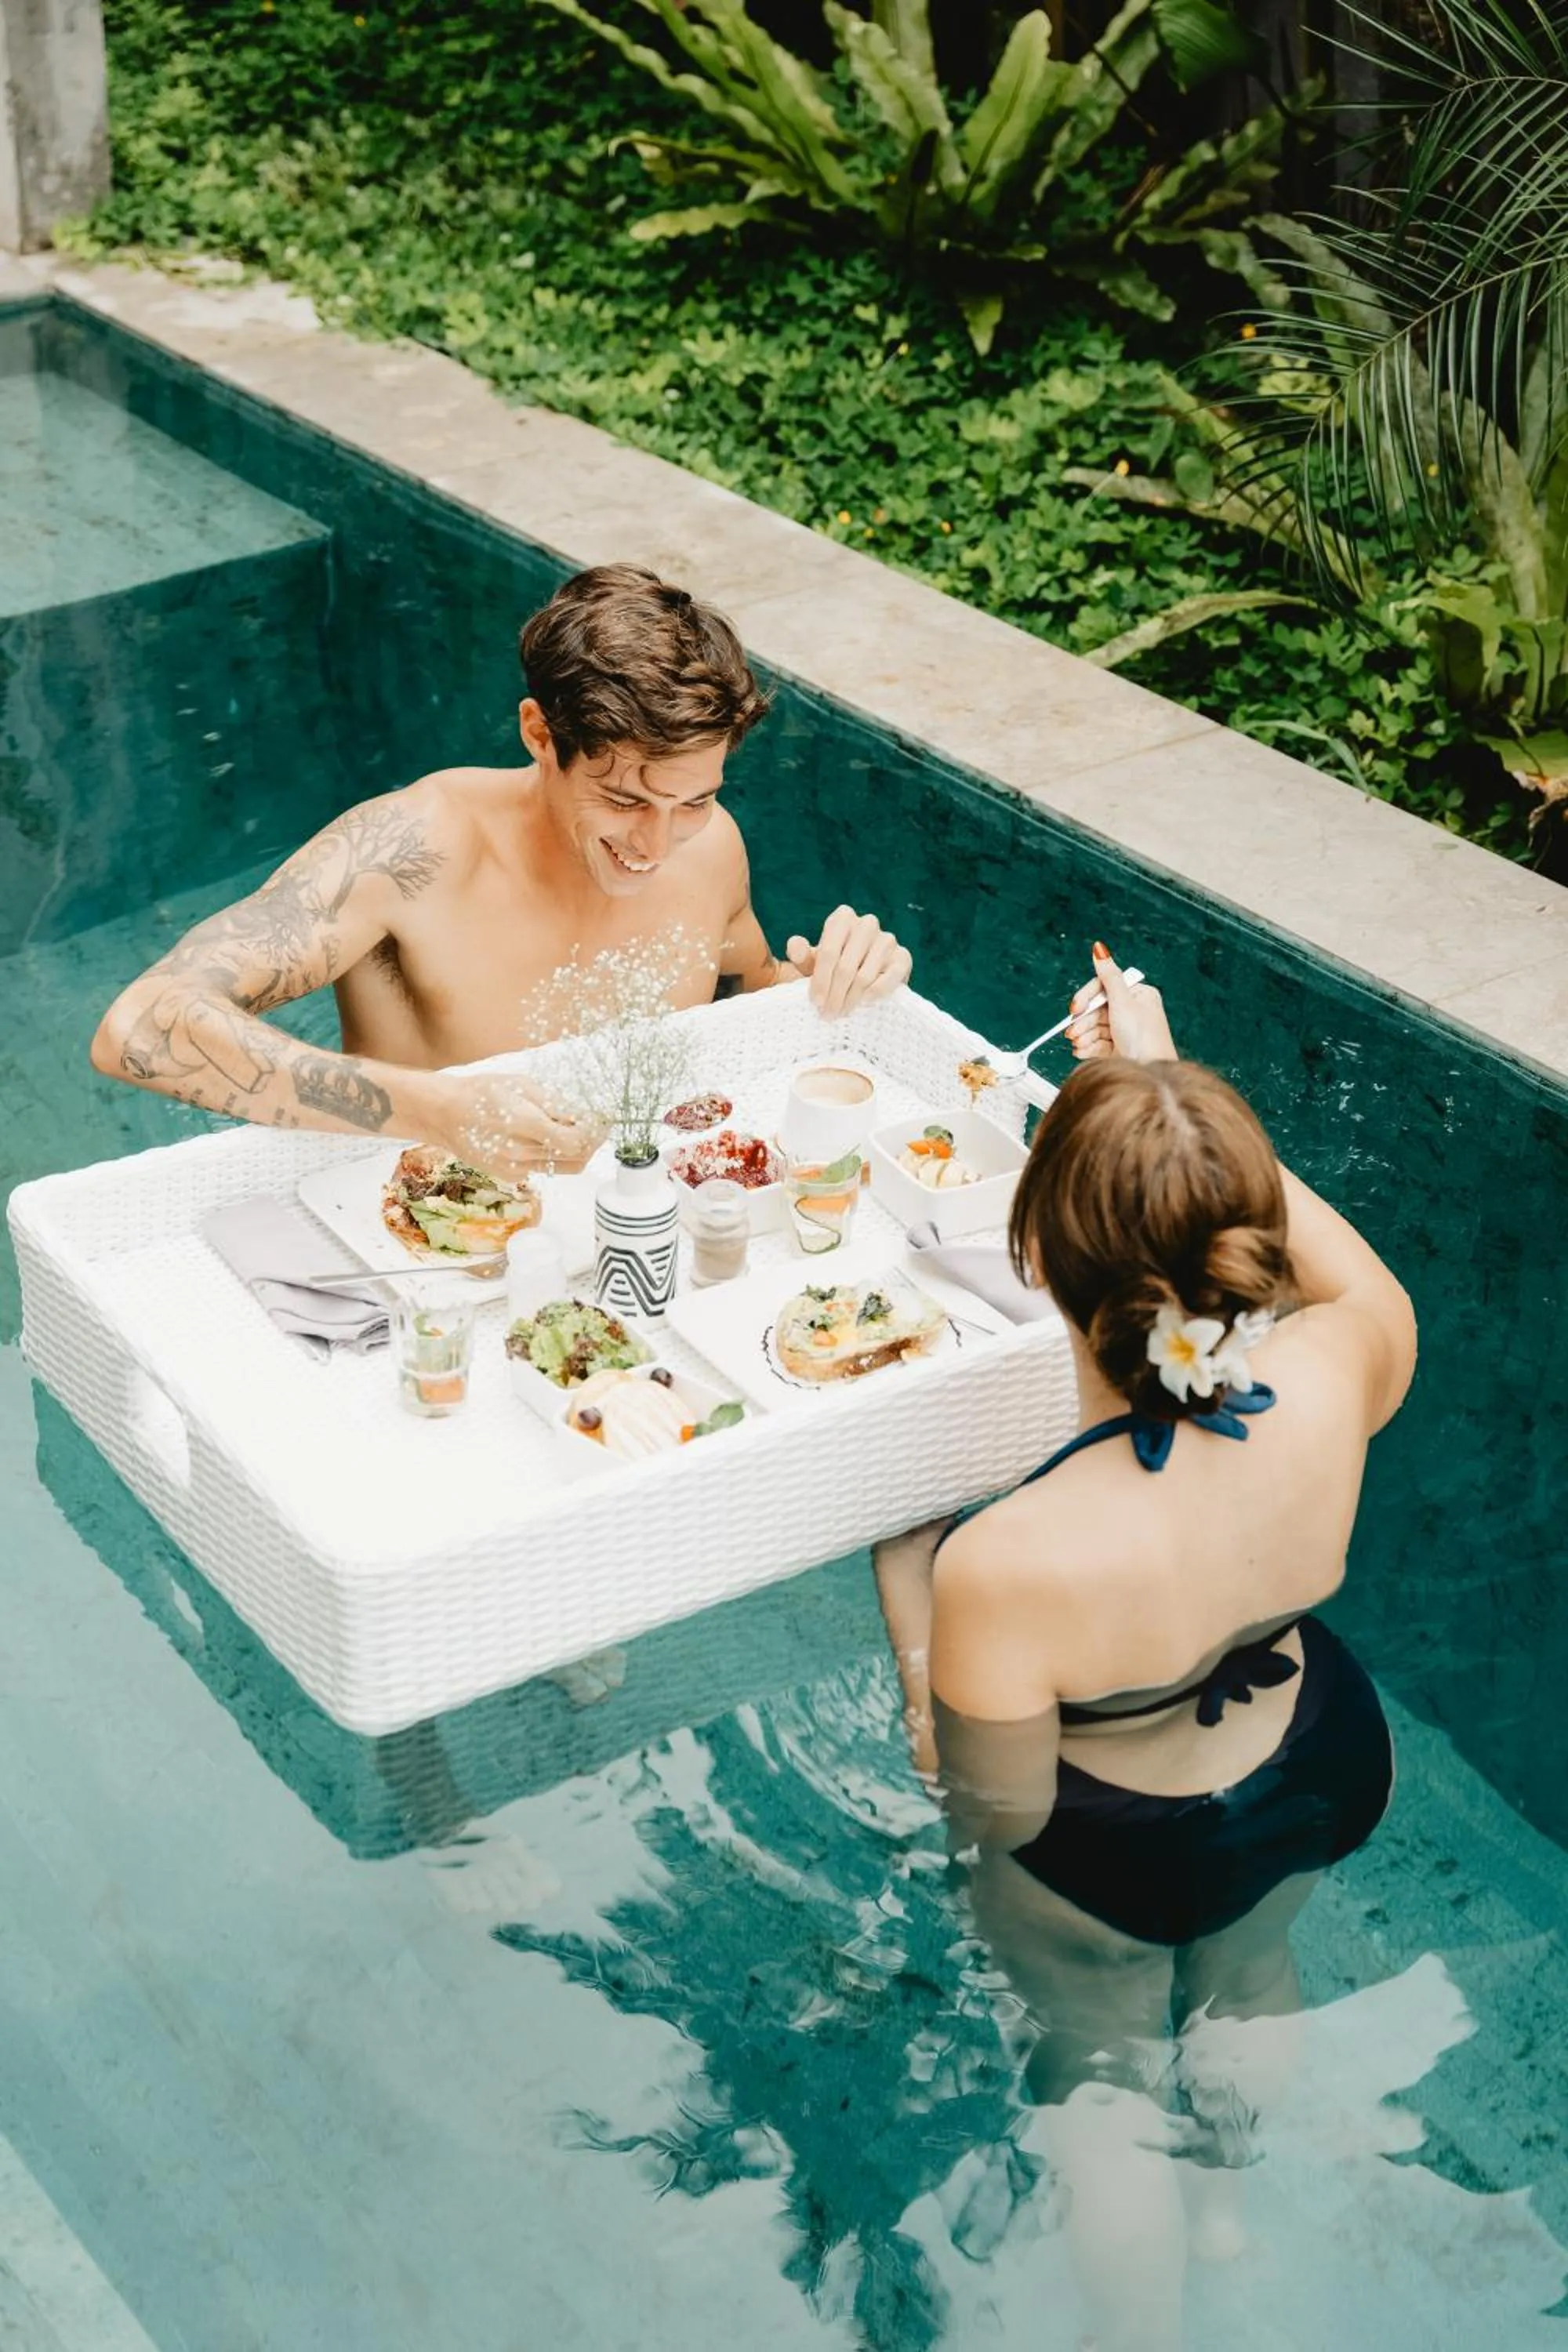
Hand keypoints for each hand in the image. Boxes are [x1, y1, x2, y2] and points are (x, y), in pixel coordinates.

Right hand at [427, 1071, 601, 1180]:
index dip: (596, 1132)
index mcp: (525, 1124)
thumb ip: (555, 1104)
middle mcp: (521, 1152)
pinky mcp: (510, 1175)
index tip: (603, 1120)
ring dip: (576, 1151)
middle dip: (592, 1142)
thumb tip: (585, 1117)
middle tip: (597, 1127)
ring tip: (574, 1131)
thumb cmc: (481, 1093)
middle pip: (576, 1157)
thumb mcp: (521, 1086)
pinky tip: (546, 1138)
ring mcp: (515, 1168)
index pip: (577, 1140)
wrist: (444, 1114)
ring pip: (564, 1167)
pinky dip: (553, 1156)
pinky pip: (544, 1169)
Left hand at [786, 906, 911, 1016]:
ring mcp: (888, 939)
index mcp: (842, 918)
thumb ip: (801, 954)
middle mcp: (867, 923)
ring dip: (851, 1000)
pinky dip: (873, 995)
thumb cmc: (831, 967)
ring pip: (864, 976)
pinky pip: (887, 980)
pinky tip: (863, 1003)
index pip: (829, 952)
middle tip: (827, 1015)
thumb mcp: (812, 962)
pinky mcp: (903, 957)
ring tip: (841, 1013)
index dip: (820, 981)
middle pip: (846, 967)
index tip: (815, 1003)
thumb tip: (794, 944)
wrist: (861, 975)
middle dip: (835, 995)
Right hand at [1067, 942, 1176, 1063]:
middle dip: (1083, 1022)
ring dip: (1083, 1036)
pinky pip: (1098, 1043)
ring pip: (1096, 1027)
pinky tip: (1081, 1052)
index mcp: (1139, 995)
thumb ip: (1108, 976)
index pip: (1105, 987)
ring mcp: (1127, 1031)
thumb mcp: (1123, 1002)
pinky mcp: (1121, 1049)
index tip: (1075, 1008)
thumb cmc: (1143, 1038)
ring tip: (1077, 1045)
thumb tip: (1099, 948)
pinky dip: (1087, 1047)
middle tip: (1072, 1033)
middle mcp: (1134, 1011)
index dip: (1087, 997)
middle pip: (1098, 1009)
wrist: (1151, 1074)